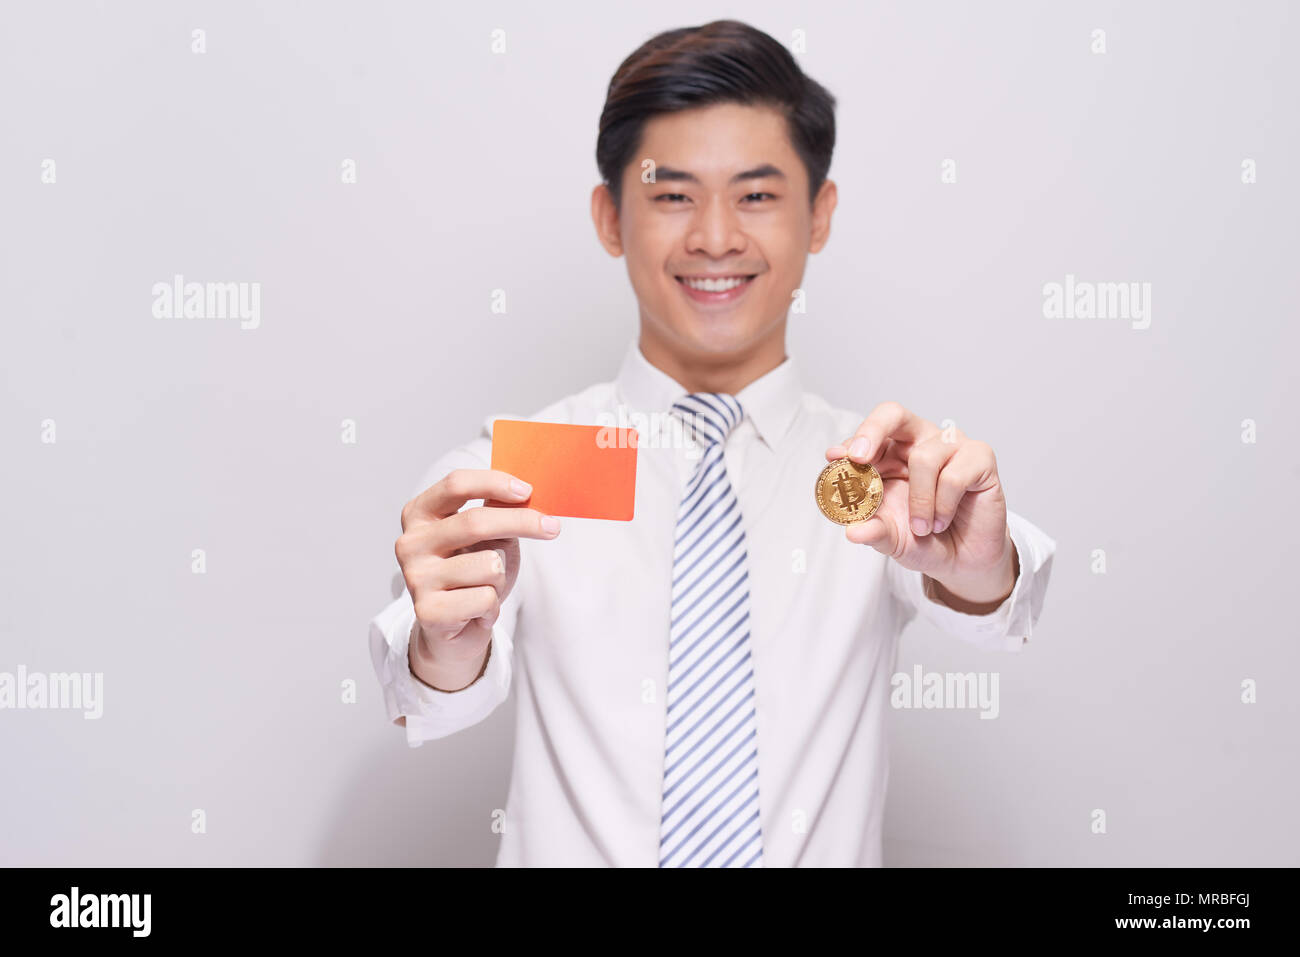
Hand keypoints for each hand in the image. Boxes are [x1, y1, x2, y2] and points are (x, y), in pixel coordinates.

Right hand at [395, 468, 560, 689]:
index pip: (456, 485)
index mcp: (419, 515)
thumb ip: (495, 511)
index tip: (526, 491)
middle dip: (522, 522)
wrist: (452, 631)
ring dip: (501, 578)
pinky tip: (478, 613)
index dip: (494, 483)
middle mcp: (410, 543)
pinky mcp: (428, 611)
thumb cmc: (470, 576)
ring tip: (486, 589)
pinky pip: (485, 598)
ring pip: (488, 565)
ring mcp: (416, 578)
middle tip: (552, 527)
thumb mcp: (485, 536)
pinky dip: (493, 607)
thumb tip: (525, 491)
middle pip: (475, 522)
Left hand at [826, 401, 1016, 607]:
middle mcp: (919, 441)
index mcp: (891, 453)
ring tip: (922, 528)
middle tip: (859, 458)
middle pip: (893, 413)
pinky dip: (943, 505)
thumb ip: (873, 531)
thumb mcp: (891, 538)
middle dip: (871, 431)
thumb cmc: (925, 539)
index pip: (869, 433)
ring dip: (919, 501)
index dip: (852, 442)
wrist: (964, 560)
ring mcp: (951, 446)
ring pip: (924, 457)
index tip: (834, 458)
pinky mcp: (980, 457)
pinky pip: (954, 475)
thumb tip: (852, 532)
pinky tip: (943, 521)